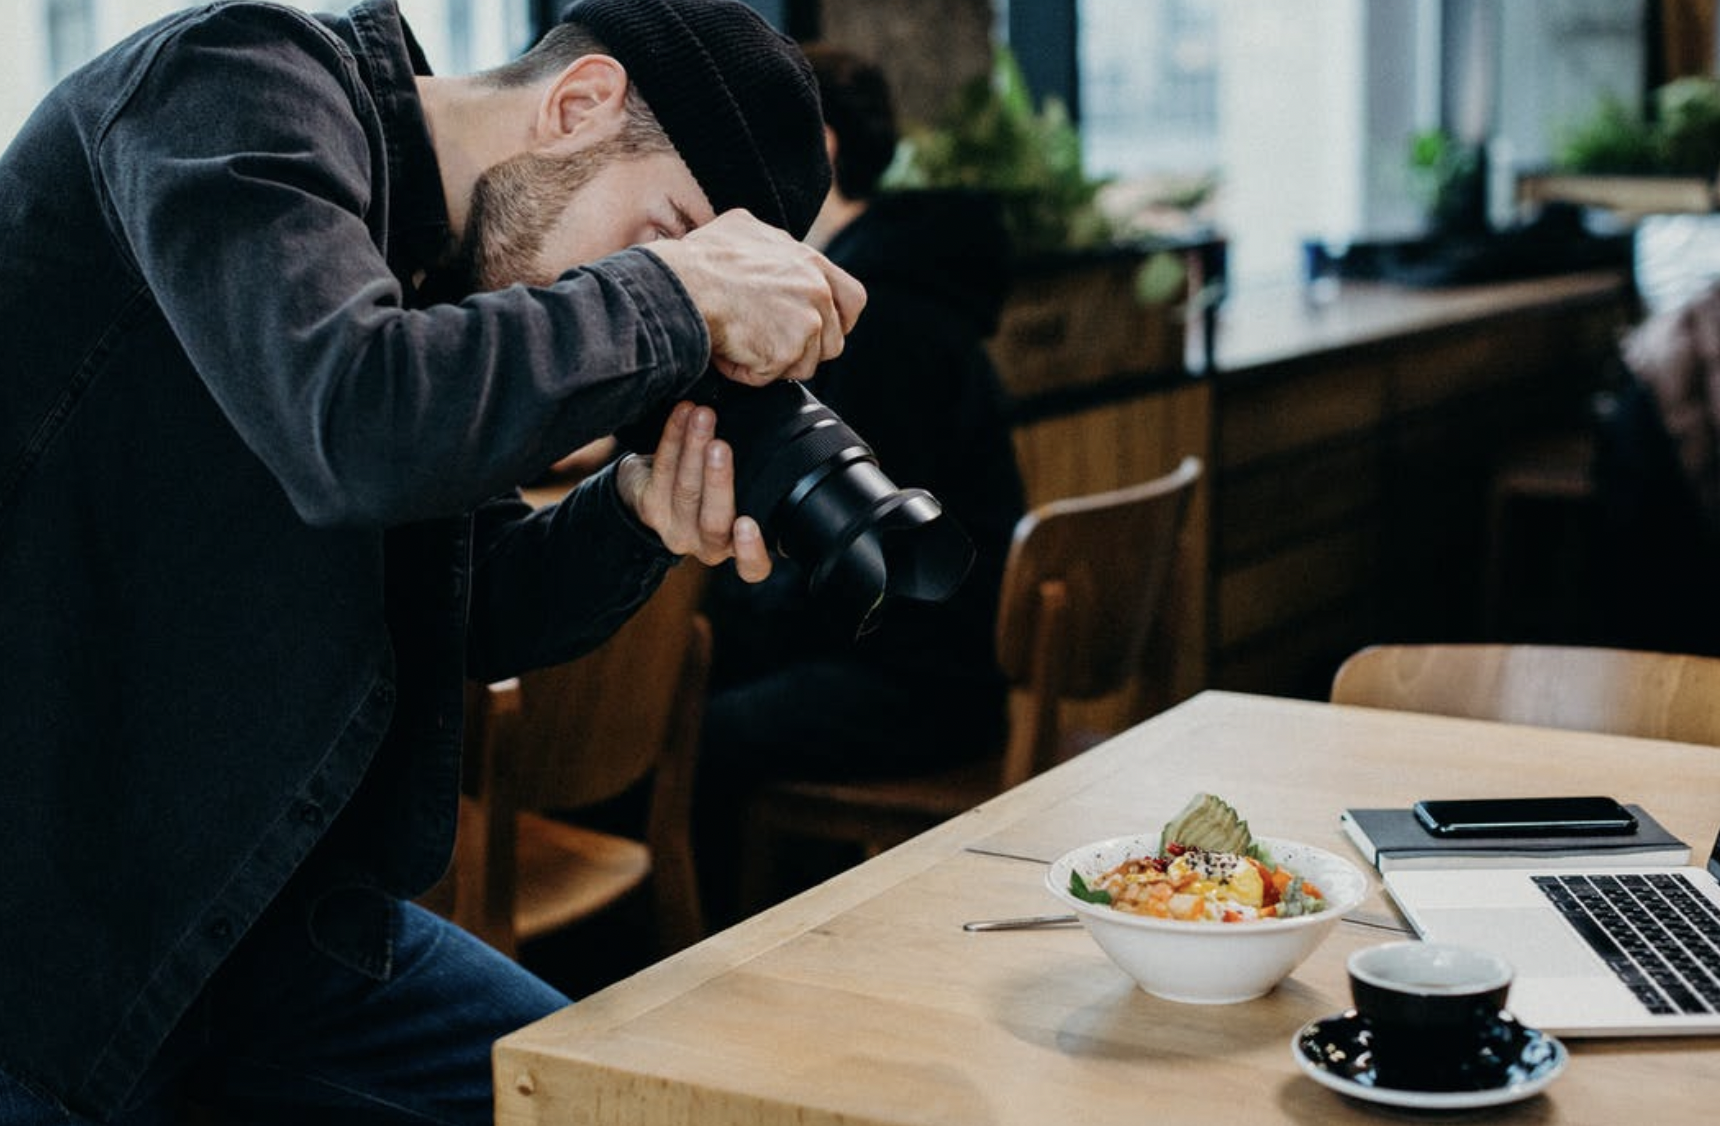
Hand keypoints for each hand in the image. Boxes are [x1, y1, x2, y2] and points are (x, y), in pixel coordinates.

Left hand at [616, 401, 771, 581]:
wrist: (657, 489)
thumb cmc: (713, 488)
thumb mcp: (745, 493)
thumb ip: (761, 484)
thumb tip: (793, 439)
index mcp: (738, 547)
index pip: (751, 567)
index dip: (750, 550)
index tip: (747, 523)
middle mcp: (708, 545)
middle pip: (713, 521)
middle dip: (717, 480)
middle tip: (720, 446)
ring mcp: (676, 530)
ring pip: (686, 491)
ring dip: (693, 447)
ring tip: (703, 416)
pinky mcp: (651, 508)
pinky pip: (662, 469)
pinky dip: (673, 436)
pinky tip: (683, 413)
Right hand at [647, 210, 866, 384]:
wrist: (681, 286)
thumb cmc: (700, 259)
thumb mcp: (741, 228)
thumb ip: (768, 244)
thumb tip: (763, 247)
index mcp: (810, 261)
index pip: (852, 299)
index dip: (837, 321)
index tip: (816, 329)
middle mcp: (816, 289)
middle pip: (834, 340)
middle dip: (805, 350)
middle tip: (771, 345)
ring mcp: (807, 320)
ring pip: (805, 364)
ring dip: (775, 363)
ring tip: (742, 343)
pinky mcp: (788, 349)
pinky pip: (773, 376)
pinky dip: (749, 372)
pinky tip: (729, 351)